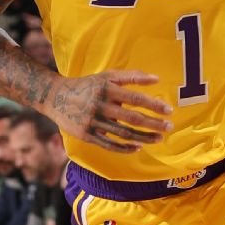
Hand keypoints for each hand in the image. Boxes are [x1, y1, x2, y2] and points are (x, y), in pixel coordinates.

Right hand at [48, 70, 173, 152]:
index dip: (154, 105)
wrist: (55, 96)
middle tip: (169, 127)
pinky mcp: (86, 135)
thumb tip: (157, 78)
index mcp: (106, 89)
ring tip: (158, 138)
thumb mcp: (107, 76)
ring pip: (123, 133)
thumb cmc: (88, 85)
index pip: (135, 98)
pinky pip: (109, 145)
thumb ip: (132, 76)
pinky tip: (138, 147)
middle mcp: (100, 105)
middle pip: (132, 118)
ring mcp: (92, 121)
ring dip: (143, 137)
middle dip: (153, 124)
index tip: (169, 111)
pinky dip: (125, 148)